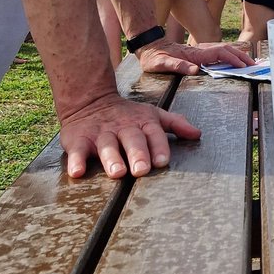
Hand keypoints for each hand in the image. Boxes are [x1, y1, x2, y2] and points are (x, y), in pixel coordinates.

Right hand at [59, 95, 201, 178]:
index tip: (163, 161)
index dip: (159, 146)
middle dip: (138, 154)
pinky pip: (77, 151)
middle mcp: (122, 128)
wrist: (91, 101)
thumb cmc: (128, 116)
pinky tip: (77, 172)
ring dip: (112, 159)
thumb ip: (175, 124)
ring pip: (107, 146)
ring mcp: (100, 134)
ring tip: (117, 173)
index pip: (154, 133)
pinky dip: (76, 161)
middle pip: (132, 140)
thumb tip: (198, 134)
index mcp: (142, 122)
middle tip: (142, 170)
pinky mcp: (78, 140)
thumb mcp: (153, 115)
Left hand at [137, 40, 254, 75]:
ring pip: (224, 49)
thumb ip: (177, 65)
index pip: (218, 54)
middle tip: (254, 64)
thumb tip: (194, 70)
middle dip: (241, 56)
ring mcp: (200, 49)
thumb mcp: (160, 63)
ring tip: (249, 61)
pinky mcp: (199, 51)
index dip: (232, 59)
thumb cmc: (153, 57)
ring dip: (237, 54)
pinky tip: (235, 58)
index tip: (243, 66)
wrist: (149, 45)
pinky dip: (230, 53)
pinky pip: (219, 51)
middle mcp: (199, 50)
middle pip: (225, 49)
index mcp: (194, 54)